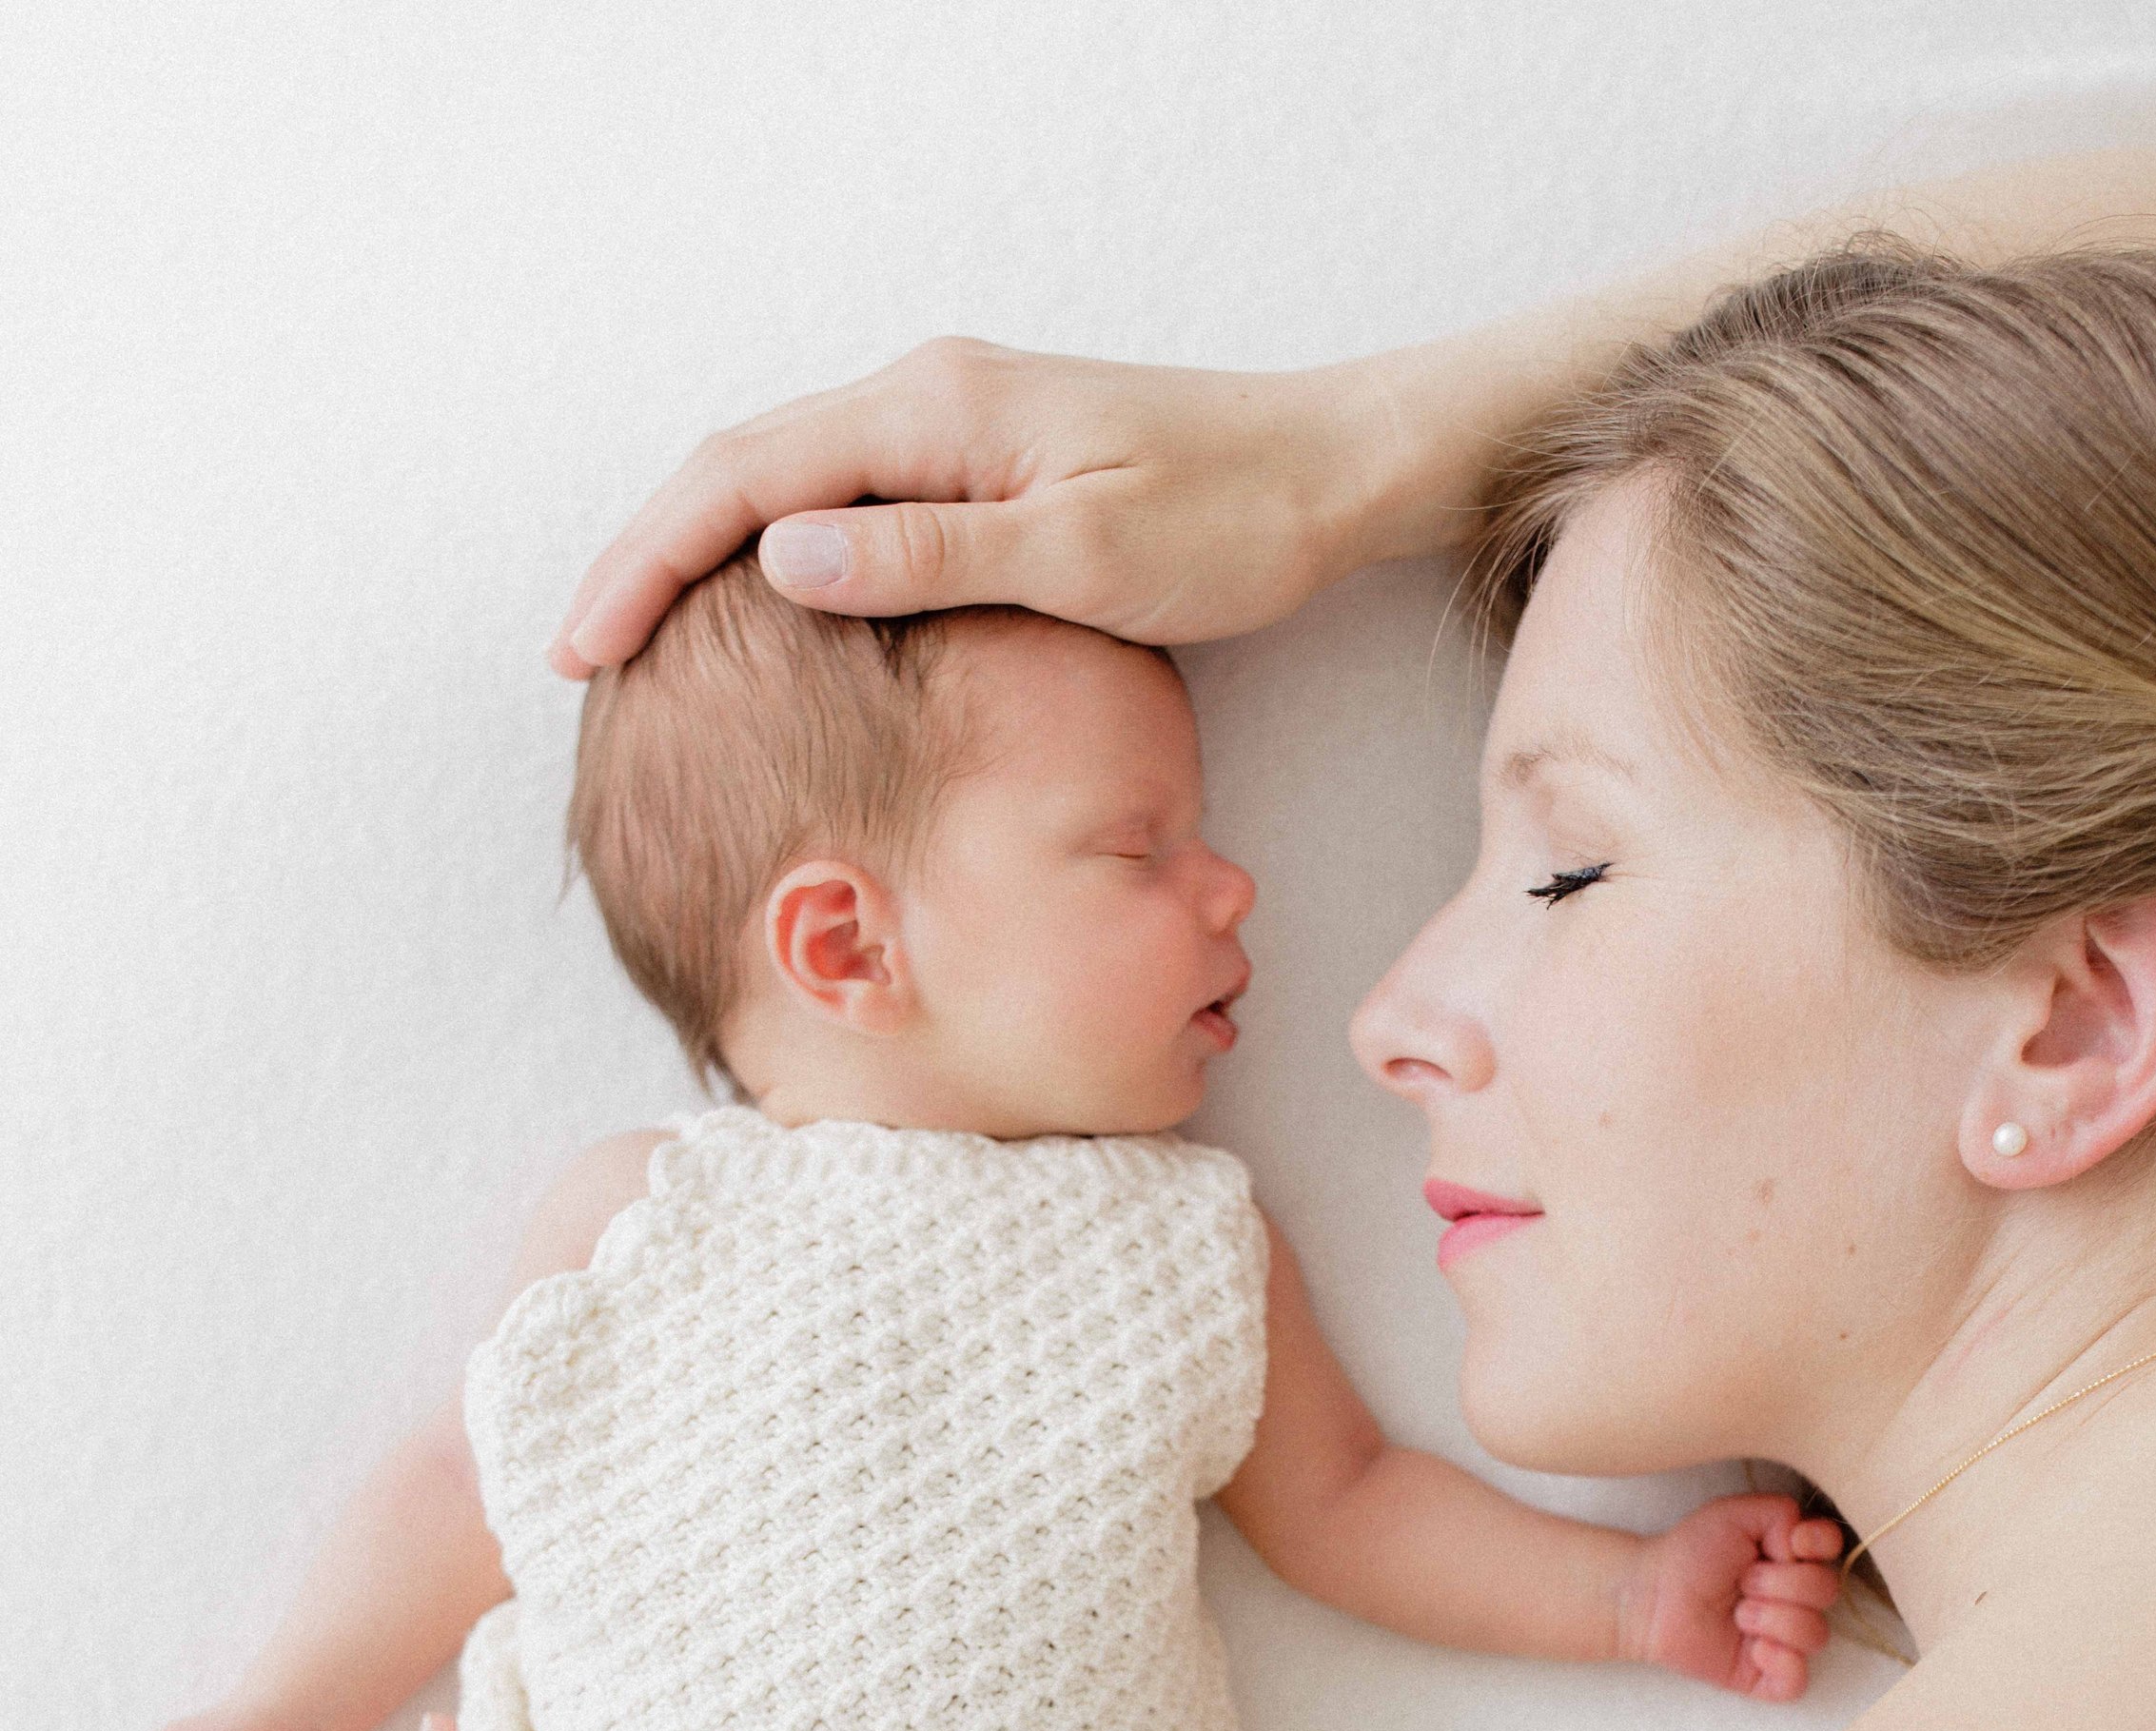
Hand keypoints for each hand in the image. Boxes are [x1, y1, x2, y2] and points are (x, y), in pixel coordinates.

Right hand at [551, 339, 1381, 676]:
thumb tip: (779, 562)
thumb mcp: (1081, 556)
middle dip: (647, 561)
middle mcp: (926, 399)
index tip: (584, 645)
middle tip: (579, 658)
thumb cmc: (1228, 519)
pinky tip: (753, 619)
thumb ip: (930, 558)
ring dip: (699, 559)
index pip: (743, 480)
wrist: (1327, 473)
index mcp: (933, 412)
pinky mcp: (982, 464)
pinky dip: (773, 558)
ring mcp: (952, 427)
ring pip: (783, 486)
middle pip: (741, 472)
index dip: (648, 563)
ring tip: (637, 646)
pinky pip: (841, 504)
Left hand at [1623, 1496, 1842, 1703]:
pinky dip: (1783, 1664)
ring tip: (1738, 1614)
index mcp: (1792, 1557)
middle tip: (1742, 1583)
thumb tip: (1805, 1545)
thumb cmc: (1690, 1552)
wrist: (1652, 1594)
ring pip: (1817, 1635)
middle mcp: (1795, 1598)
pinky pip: (1798, 1682)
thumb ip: (1782, 1512)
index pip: (1834, 1549)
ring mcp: (1783, 1638)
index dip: (1820, 1545)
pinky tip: (1755, 1650)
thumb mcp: (1735, 1513)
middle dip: (1783, 1584)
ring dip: (1775, 1621)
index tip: (1790, 1543)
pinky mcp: (1764, 1674)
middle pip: (1828, 1591)